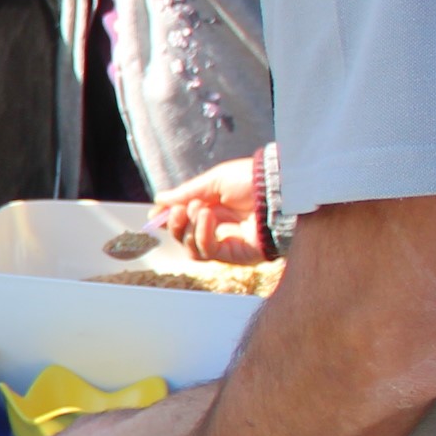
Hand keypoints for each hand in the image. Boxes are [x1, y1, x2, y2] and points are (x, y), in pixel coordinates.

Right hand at [150, 155, 268, 263]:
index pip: (186, 221)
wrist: (279, 189)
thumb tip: (160, 200)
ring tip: (200, 209)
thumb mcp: (215, 180)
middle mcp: (221, 229)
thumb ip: (187, 193)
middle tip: (179, 210)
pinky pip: (207, 251)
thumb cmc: (253, 180)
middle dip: (177, 223)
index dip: (170, 219)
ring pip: (192, 249)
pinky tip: (208, 217)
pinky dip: (201, 234)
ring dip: (189, 228)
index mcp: (217, 209)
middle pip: (185, 238)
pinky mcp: (236, 255)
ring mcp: (228, 244)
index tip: (156, 214)